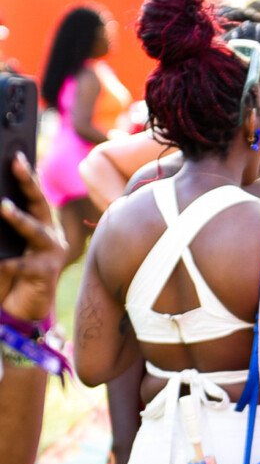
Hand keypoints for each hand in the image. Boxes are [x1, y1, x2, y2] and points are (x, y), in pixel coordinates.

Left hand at [0, 155, 67, 322]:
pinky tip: (0, 261)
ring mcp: (51, 252)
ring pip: (35, 230)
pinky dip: (9, 263)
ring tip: (3, 207)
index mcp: (38, 221)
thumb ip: (1, 227)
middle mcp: (49, 233)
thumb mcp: (2, 245)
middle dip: (28, 182)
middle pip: (39, 202)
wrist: (17, 307)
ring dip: (19, 218)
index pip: (32, 193)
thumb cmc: (8, 272)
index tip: (15, 155)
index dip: (26, 174)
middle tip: (16, 163)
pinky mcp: (46, 273)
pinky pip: (24, 265)